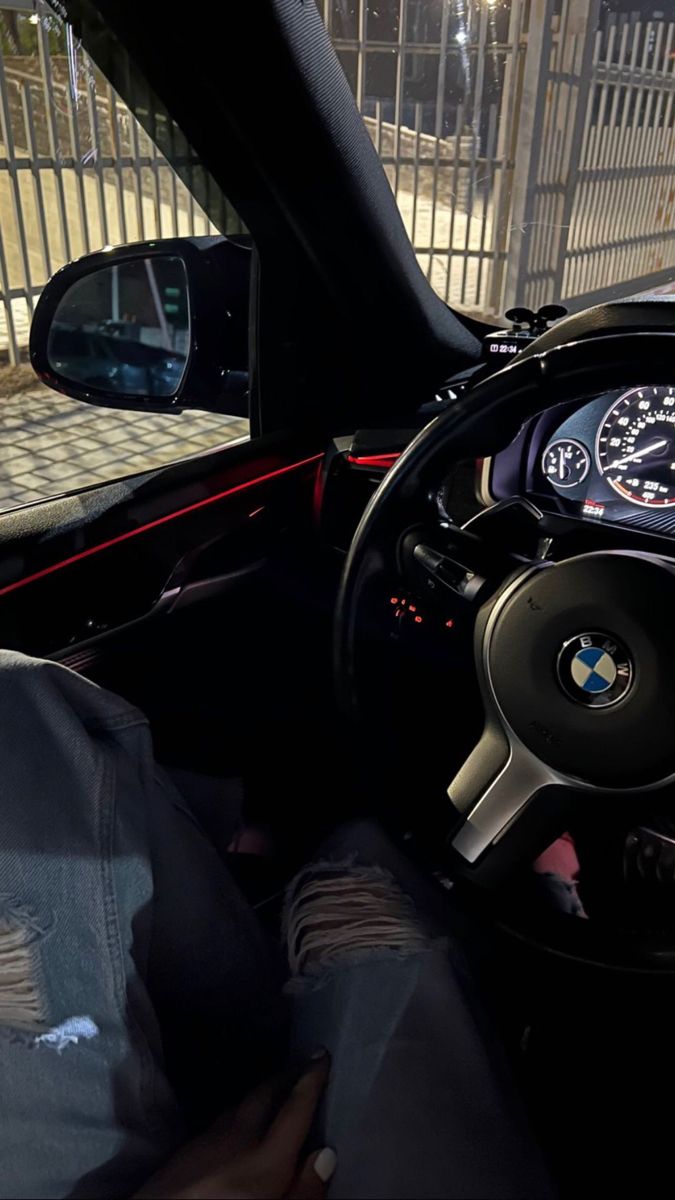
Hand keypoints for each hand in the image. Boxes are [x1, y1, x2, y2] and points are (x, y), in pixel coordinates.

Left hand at [135, 1051, 334, 1198]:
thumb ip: (303, 1192)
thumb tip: (325, 1154)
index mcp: (266, 1160)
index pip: (295, 1109)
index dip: (312, 1079)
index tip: (322, 1055)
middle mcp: (238, 1139)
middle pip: (265, 1094)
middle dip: (286, 1075)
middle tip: (304, 1063)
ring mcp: (207, 1140)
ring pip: (240, 1104)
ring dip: (261, 1091)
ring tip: (276, 1088)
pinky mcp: (185, 1150)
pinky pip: (220, 1118)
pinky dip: (238, 1110)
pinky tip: (238, 1121)